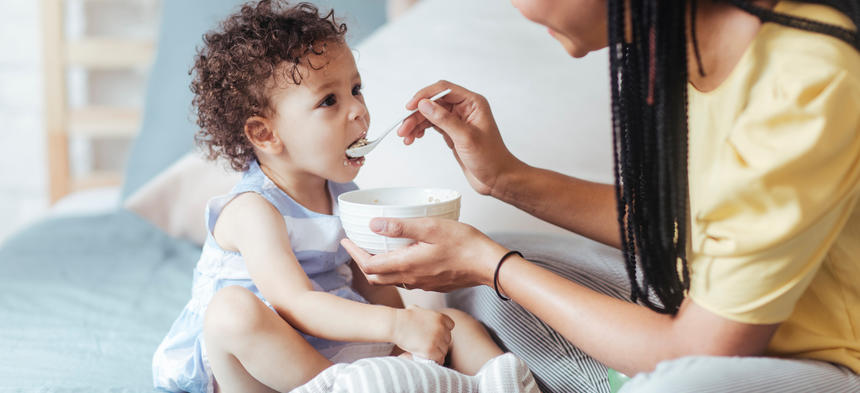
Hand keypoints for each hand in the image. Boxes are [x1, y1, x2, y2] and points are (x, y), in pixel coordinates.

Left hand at [340, 217, 508, 291]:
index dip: (354, 253)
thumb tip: (373, 225)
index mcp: (406, 264)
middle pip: (375, 276)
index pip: (369, 265)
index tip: (347, 241)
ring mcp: (421, 283)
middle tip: (356, 246)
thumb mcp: (431, 227)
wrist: (488, 264)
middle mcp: (410, 278)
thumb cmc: (464, 244)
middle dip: (362, 261)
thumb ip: (401, 227)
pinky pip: (405, 280)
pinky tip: (401, 257)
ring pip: (390, 280)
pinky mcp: (431, 284)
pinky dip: (394, 270)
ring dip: (377, 267)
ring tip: (375, 249)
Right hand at [392, 305, 454, 363]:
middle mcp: (441, 328)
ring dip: (437, 352)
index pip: (450, 326)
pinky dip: (434, 360)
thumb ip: (424, 312)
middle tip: (429, 345)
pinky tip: (427, 357)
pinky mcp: (431, 350)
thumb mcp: (417, 309)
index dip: (443, 331)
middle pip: (447, 340)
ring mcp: (437, 339)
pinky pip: (439, 359)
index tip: (435, 334)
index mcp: (440, 317)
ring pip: (444, 350)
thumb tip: (420, 311)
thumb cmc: (403, 317)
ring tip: (426, 351)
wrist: (395, 324)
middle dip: (440, 343)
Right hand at [397, 80, 524, 195]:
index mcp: (473, 103)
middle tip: (404, 128)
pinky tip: (415, 137)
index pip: (444, 90)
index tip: (411, 107)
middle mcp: (465, 109)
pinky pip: (432, 126)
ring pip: (430, 115)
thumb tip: (425, 104)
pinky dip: (421, 130)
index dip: (425, 96)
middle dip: (416, 115)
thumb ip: (444, 119)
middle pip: (434, 103)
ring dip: (416, 124)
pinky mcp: (452, 132)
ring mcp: (458, 121)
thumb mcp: (466, 137)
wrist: (497, 178)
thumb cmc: (491, 158)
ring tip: (406, 136)